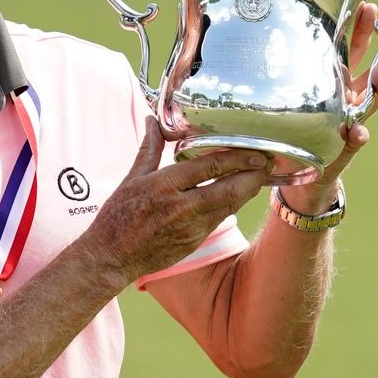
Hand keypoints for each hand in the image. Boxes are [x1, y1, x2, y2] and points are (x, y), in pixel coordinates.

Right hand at [81, 117, 270, 284]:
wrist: (112, 257)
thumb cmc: (118, 216)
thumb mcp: (132, 178)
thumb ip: (149, 149)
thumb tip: (154, 121)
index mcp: (163, 186)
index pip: (208, 167)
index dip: (235, 158)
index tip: (252, 150)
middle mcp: (180, 207)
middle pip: (227, 189)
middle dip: (251, 175)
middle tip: (265, 162)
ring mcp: (189, 227)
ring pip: (229, 206)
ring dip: (247, 191)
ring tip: (259, 176)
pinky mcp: (193, 242)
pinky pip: (219, 219)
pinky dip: (231, 205)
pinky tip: (238, 195)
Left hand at [281, 2, 377, 212]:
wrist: (303, 175)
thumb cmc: (300, 129)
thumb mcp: (299, 95)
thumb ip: (294, 71)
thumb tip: (275, 30)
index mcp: (339, 84)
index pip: (355, 53)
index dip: (364, 31)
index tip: (371, 7)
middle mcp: (349, 102)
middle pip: (375, 75)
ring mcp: (349, 124)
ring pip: (370, 104)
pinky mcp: (341, 150)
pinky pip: (351, 143)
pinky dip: (356, 137)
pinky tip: (359, 131)